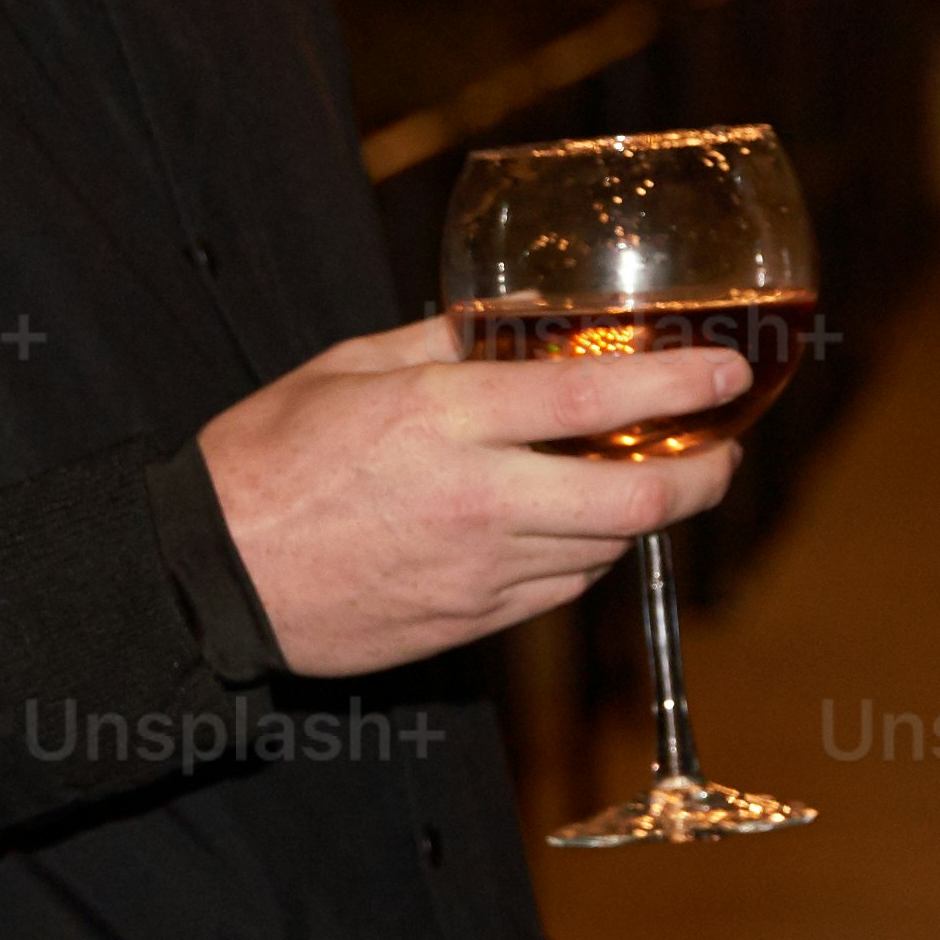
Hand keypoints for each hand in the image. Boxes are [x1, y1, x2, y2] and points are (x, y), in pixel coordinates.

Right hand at [205, 316, 742, 676]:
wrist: (210, 577)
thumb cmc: (264, 460)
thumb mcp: (346, 367)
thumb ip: (440, 340)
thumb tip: (512, 317)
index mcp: (445, 418)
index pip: (598, 399)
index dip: (682, 385)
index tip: (729, 371)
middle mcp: (479, 499)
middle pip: (636, 497)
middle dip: (704, 475)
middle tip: (722, 450)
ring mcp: (480, 571)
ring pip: (608, 547)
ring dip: (645, 513)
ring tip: (654, 477)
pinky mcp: (470, 622)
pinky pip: (561, 589)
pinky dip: (587, 555)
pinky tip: (578, 526)